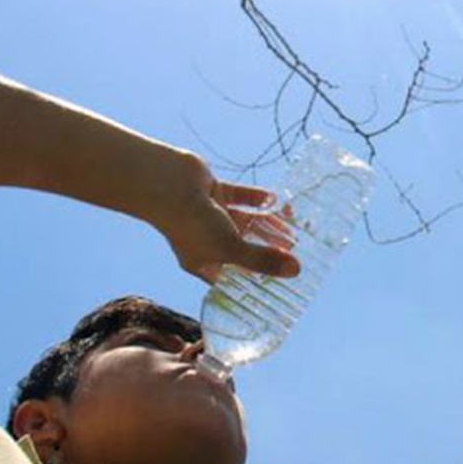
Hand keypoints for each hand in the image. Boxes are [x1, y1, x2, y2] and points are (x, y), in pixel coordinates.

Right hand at [147, 151, 299, 283]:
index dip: (257, 279)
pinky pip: (241, 197)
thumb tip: (296, 271)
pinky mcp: (214, 192)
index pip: (235, 277)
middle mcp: (206, 241)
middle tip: (294, 252)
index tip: (281, 280)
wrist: (166, 184)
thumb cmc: (192, 225)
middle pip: (244, 248)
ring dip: (267, 225)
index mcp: (204, 263)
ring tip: (293, 230)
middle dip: (268, 250)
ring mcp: (210, 216)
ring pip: (245, 223)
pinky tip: (276, 200)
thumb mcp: (231, 248)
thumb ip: (262, 259)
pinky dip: (257, 198)